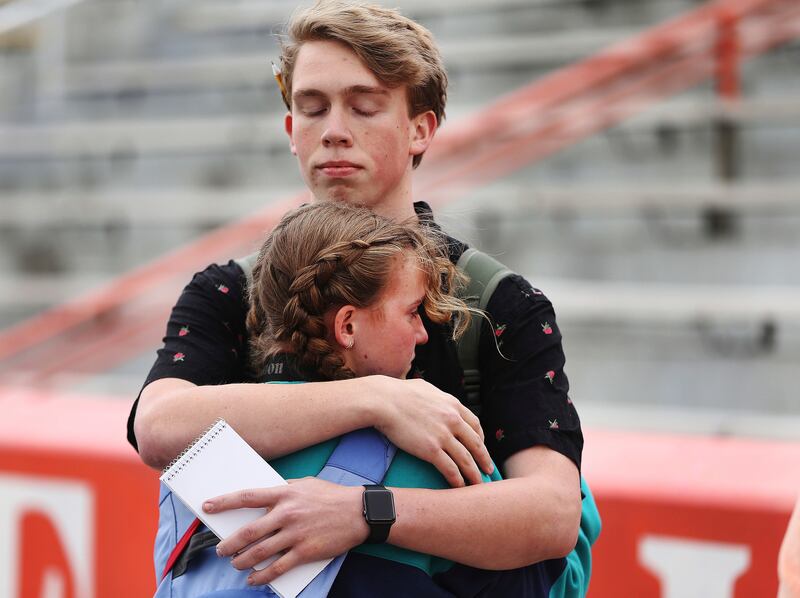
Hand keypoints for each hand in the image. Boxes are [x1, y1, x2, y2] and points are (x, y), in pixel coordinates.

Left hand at [204, 478, 366, 585]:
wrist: (359, 512)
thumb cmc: (332, 496)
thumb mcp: (305, 485)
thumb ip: (284, 491)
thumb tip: (265, 499)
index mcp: (285, 494)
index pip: (247, 497)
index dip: (224, 502)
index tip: (208, 506)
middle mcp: (287, 514)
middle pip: (248, 532)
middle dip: (229, 543)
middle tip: (220, 549)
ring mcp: (296, 534)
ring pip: (259, 552)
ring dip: (242, 561)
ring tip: (235, 564)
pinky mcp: (305, 552)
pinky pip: (277, 568)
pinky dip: (262, 576)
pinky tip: (254, 579)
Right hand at [370, 376, 493, 486]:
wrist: (384, 401)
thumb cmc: (399, 393)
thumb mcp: (426, 388)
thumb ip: (438, 397)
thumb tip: (438, 400)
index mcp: (453, 405)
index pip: (475, 424)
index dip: (480, 438)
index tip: (481, 447)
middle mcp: (452, 420)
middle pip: (476, 444)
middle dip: (484, 459)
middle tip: (489, 470)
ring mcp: (443, 436)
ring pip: (466, 459)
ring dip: (474, 474)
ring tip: (478, 484)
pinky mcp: (431, 450)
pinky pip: (449, 468)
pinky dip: (457, 479)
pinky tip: (459, 486)